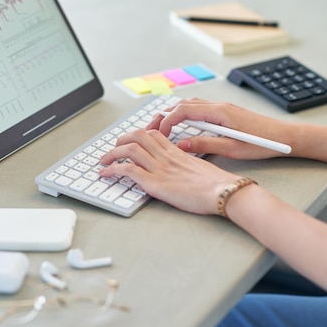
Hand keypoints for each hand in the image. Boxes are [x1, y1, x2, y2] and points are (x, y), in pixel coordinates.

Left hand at [99, 129, 240, 214]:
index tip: (130, 140)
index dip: (138, 134)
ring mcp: (159, 168)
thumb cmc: (217, 185)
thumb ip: (186, 165)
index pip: (153, 134)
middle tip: (113, 149)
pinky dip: (112, 170)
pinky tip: (106, 174)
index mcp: (177, 151)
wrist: (223, 192)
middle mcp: (166, 156)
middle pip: (137, 136)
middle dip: (121, 140)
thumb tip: (180, 170)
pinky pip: (127, 170)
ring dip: (111, 154)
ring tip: (103, 161)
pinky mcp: (155, 183)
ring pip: (129, 149)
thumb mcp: (200, 169)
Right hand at [147, 98, 291, 159]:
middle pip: (184, 104)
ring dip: (175, 114)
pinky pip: (200, 109)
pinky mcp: (227, 113)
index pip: (183, 110)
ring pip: (191, 105)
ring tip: (162, 127)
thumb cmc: (263, 144)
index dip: (166, 121)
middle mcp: (219, 106)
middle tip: (151, 129)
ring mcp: (223, 108)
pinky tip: (183, 126)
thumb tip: (180, 145)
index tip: (158, 135)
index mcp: (219, 112)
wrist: (286, 136)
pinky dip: (186, 115)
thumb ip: (205, 145)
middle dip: (164, 116)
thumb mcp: (232, 149)